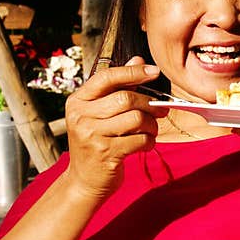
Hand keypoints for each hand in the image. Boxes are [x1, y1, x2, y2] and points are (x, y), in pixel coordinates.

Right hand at [63, 56, 168, 199]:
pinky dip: (150, 141)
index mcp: (78, 101)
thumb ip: (119, 87)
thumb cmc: (97, 141)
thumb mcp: (100, 113)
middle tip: (161, 111)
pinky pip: (140, 140)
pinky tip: (146, 144)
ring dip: (152, 125)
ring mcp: (92, 136)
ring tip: (151, 130)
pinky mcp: (106, 154)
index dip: (133, 72)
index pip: (107, 77)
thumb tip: (138, 59)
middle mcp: (81, 116)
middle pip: (126, 99)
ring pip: (136, 119)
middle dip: (150, 104)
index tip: (154, 71)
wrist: (85, 180)